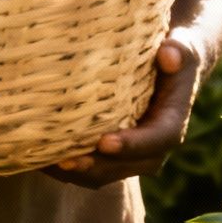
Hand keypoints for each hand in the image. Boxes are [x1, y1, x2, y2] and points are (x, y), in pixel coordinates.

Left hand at [46, 33, 204, 188]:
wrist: (168, 70)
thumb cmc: (173, 55)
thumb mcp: (182, 49)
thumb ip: (179, 52)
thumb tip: (168, 54)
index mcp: (171, 123)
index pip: (156, 140)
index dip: (132, 144)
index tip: (106, 142)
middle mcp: (152, 148)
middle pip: (124, 166)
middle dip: (95, 166)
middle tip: (66, 161)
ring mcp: (130, 156)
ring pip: (103, 174)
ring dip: (75, 173)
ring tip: (45, 163)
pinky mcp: (110, 155)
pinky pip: (89, 169)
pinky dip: (65, 169)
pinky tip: (39, 157)